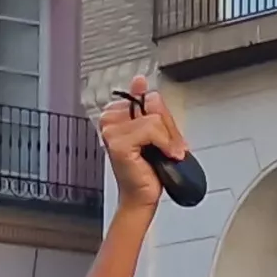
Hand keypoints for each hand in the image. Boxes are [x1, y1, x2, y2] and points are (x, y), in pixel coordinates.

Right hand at [96, 75, 187, 204]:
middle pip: (153, 104)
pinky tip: (163, 156)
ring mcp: (111, 130)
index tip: (164, 138)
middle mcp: (109, 119)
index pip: (149, 97)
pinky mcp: (118, 143)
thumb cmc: (147, 169)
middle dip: (167, 129)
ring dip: (168, 139)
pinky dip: (164, 144)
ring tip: (165, 154)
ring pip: (154, 118)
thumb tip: (139, 80)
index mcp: (115, 112)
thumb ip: (149, 105)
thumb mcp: (154, 130)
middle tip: (167, 148)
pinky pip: (152, 129)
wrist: (142, 197)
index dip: (163, 119)